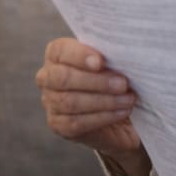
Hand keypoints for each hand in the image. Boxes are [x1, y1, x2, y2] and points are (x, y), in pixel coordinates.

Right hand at [35, 37, 150, 175]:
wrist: (119, 108)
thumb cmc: (115, 74)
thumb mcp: (114, 60)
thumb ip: (111, 53)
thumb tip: (122, 51)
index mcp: (57, 54)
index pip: (60, 50)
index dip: (80, 55)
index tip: (101, 62)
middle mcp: (47, 77)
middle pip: (63, 78)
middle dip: (97, 81)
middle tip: (123, 84)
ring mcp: (50, 102)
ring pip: (70, 102)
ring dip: (104, 101)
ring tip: (128, 99)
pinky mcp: (58, 125)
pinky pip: (76, 122)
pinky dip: (102, 117)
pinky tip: (121, 111)